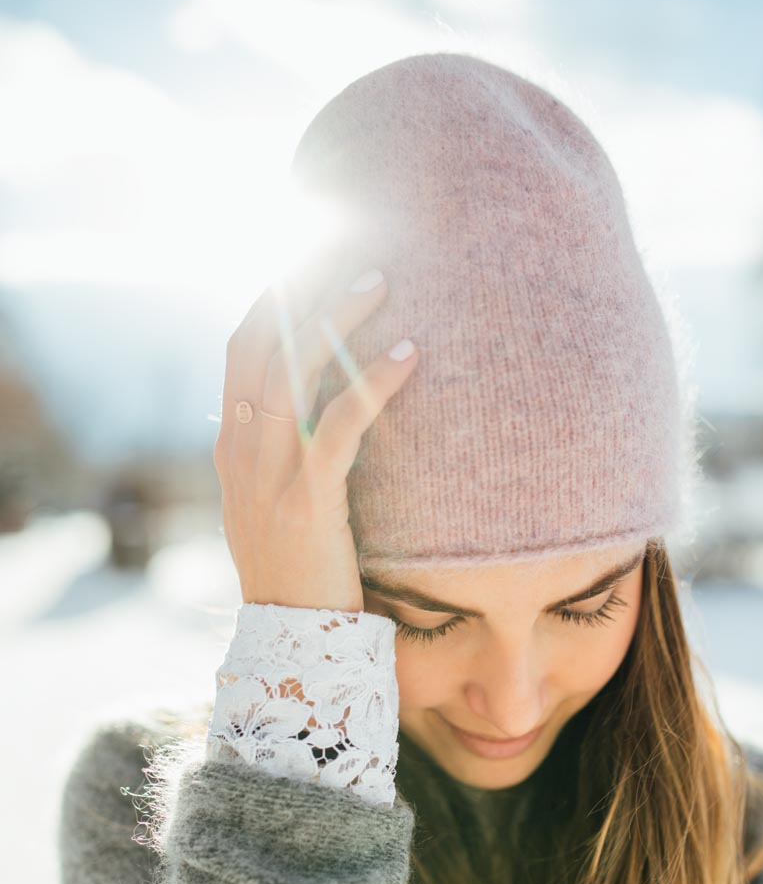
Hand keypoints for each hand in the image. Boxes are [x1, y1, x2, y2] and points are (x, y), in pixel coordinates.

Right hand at [213, 267, 416, 611]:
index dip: (272, 298)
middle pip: (263, 344)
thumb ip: (282, 455)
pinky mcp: (307, 500)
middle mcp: (241, 452)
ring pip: (295, 373)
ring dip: (336, 318)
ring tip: (380, 280)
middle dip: (301, 287)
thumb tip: (313, 410)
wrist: (292, 638)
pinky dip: (372, 383)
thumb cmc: (298, 570)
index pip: (242, 350)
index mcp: (232, 447)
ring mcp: (269, 475)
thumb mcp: (275, 504)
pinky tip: (408, 354)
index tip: (309, 256)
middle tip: (347, 245)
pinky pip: (340, 425)